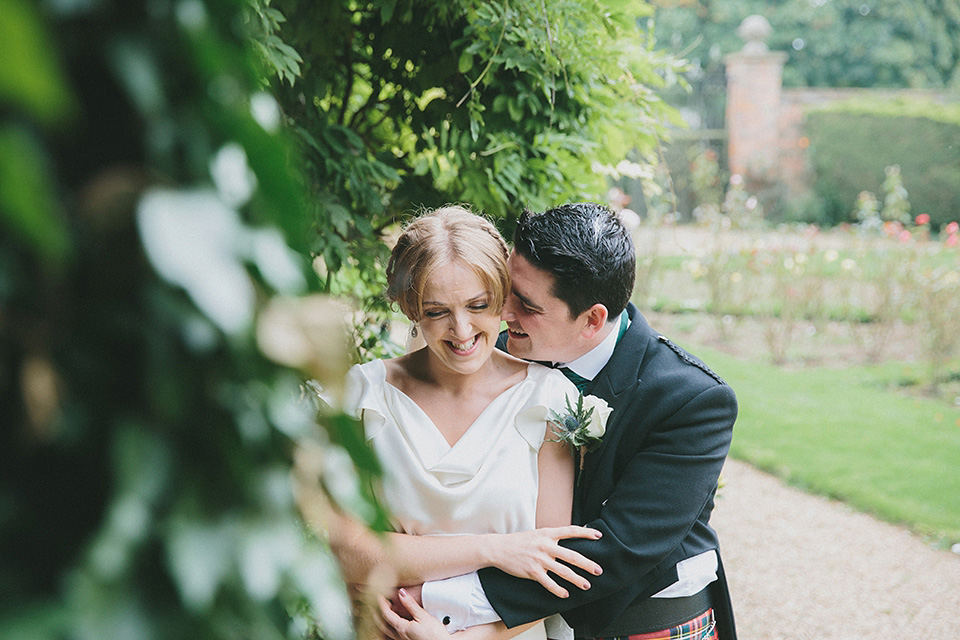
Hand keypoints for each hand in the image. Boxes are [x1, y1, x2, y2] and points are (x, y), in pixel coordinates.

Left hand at [378, 588, 450, 639]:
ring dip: (380, 619)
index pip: (386, 614)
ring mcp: (403, 639)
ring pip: (385, 630)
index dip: (381, 603)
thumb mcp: (423, 616)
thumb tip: (401, 593)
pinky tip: (391, 623)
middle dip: (376, 612)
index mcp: (402, 628)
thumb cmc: (434, 634)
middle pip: (382, 623)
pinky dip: (387, 626)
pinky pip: (391, 634)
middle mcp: (399, 635)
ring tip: (379, 611)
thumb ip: (410, 604)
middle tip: (374, 602)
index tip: (378, 594)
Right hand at [487, 526, 602, 597]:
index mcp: (548, 533)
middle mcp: (545, 545)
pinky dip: (558, 590)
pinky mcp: (532, 571)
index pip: (571, 531)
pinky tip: (566, 594)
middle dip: (587, 564)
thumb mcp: (537, 534)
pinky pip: (549, 583)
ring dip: (577, 579)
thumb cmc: (520, 542)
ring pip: (563, 571)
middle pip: (572, 555)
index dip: (586, 533)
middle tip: (598, 570)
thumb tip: (569, 540)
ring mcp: (539, 559)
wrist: (499, 548)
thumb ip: (552, 537)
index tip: (599, 536)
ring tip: (586, 585)